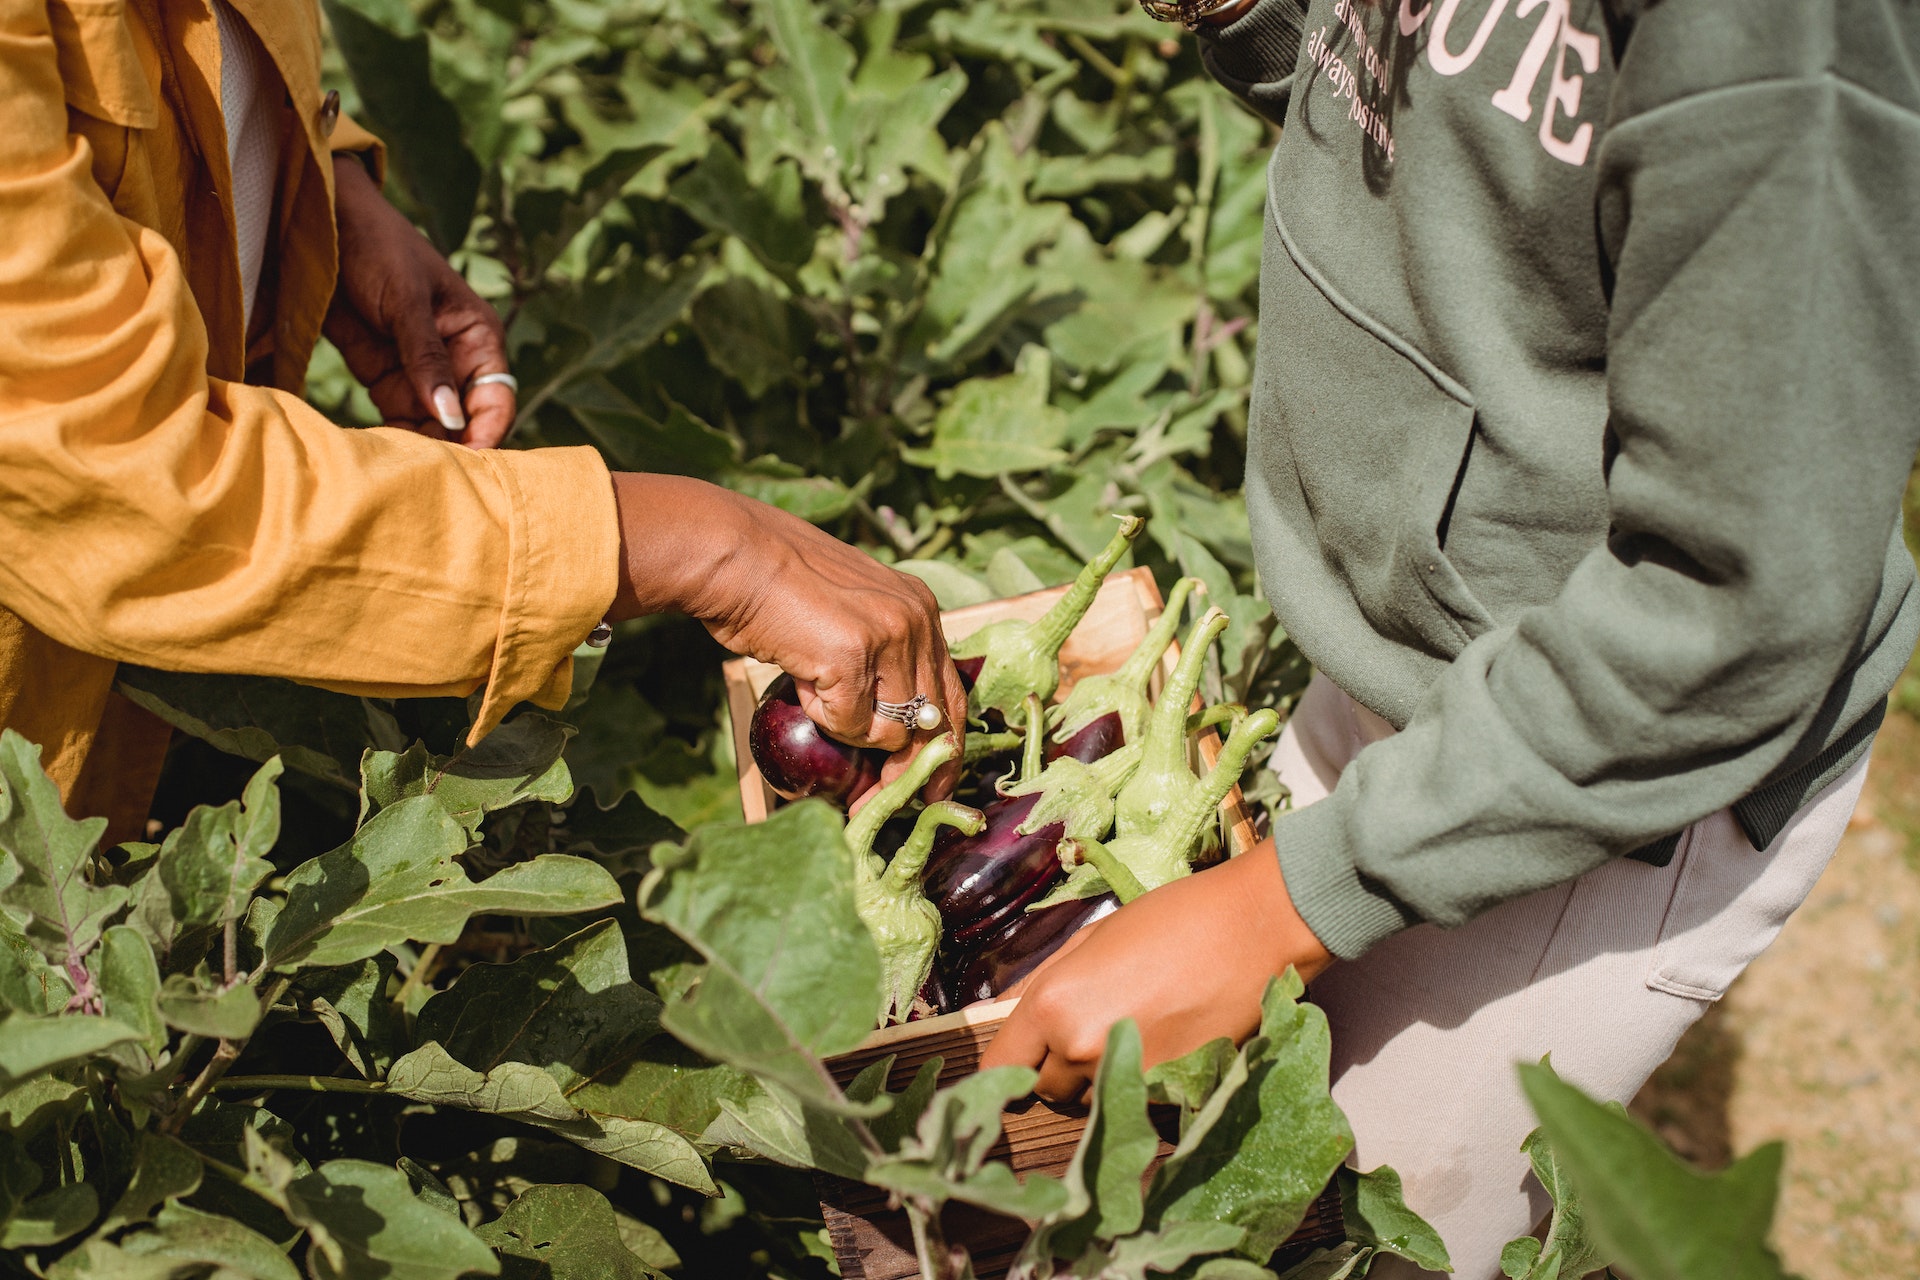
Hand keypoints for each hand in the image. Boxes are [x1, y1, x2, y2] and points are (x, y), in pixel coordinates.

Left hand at [326, 155, 516, 447]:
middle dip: (450, 447)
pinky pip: (397, 419)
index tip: (466, 463)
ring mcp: (419, 372)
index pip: (496, 399)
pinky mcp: (384, 377)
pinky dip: (392, 437)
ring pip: (432, 426)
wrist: (321, 224)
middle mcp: (456, 361)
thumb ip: (426, 359)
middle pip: (466, 421)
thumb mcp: (405, 301)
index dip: (486, 433)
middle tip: (424, 472)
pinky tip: (380, 452)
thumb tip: (451, 417)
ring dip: (419, 447)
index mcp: (478, 338)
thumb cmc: (377, 247)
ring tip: (399, 467)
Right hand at [608, 474, 967, 795]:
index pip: (951, 693)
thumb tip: (892, 733)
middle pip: (934, 723)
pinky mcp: (853, 657)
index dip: (943, 748)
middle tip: (883, 803)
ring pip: (891, 732)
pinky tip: (802, 680)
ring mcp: (889, 637)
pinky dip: (824, 718)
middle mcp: (916, 619)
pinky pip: (850, 726)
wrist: (733, 555)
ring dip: (851, 731)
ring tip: (815, 691)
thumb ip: (881, 659)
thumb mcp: (851, 614)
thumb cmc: (776, 588)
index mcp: (921, 608)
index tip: (932, 787)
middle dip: (912, 773)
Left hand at [980, 842, 1332, 1102]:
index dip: (1006, 1066)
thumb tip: (1006, 1014)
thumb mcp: (1092, 938)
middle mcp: (1080, 1049)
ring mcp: (1126, 1076)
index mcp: (1052, 1004)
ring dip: (1102, 1078)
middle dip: (1060, 1067)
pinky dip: (1143, 1085)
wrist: (1253, 929)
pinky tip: (1167, 1045)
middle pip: (1047, 1088)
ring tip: (1139, 1030)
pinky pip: (1136, 1102)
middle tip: (1096, 1027)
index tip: (1020, 1061)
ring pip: (1092, 1099)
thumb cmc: (1171, 919)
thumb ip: (1044, 982)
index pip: (999, 1067)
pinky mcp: (1170, 1094)